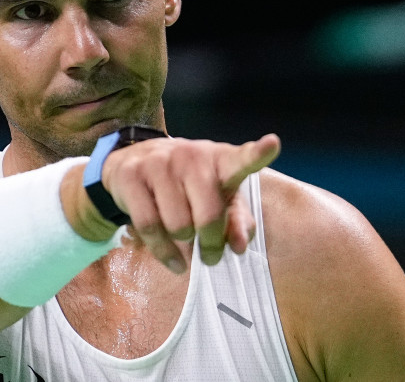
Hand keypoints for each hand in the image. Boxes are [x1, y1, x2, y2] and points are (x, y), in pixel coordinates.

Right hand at [100, 134, 280, 272]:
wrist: (132, 162)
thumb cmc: (187, 185)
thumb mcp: (218, 199)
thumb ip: (236, 222)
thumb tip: (238, 247)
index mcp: (220, 159)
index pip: (241, 158)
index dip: (258, 153)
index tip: (273, 145)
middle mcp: (191, 156)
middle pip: (208, 216)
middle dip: (211, 244)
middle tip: (210, 256)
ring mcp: (159, 163)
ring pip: (178, 225)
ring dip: (183, 245)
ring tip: (184, 242)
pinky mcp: (132, 176)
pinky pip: (149, 227)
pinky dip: (163, 251)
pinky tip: (173, 260)